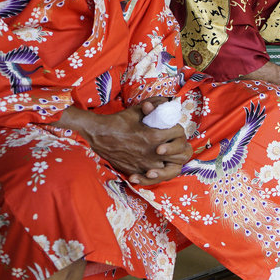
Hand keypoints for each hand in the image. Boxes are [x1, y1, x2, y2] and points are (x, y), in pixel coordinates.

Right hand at [58, 101, 191, 185]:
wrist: (98, 135)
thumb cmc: (117, 122)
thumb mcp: (136, 111)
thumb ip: (153, 106)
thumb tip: (167, 101)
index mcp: (153, 136)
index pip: (179, 134)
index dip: (178, 129)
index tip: (173, 127)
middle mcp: (152, 153)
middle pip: (181, 154)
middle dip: (180, 145)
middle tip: (175, 141)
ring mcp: (145, 165)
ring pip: (172, 169)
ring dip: (173, 160)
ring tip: (170, 154)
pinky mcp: (137, 172)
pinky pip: (156, 178)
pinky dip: (160, 172)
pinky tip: (159, 165)